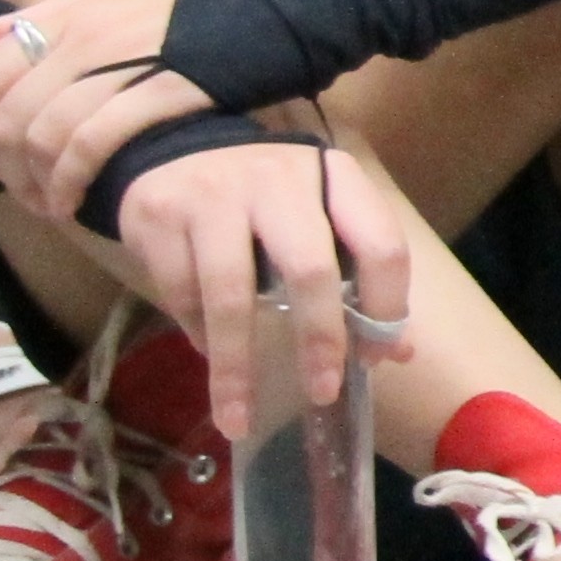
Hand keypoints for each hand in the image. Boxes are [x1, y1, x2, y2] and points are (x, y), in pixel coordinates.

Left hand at [0, 0, 212, 229]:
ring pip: (43, 132)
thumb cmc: (203, 10)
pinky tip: (76, 201)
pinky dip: (72, 178)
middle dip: (3, 166)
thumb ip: (53, 16)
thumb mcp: (118, 0)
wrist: (280, 5)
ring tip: (52, 206)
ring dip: (37, 181)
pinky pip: (91, 141)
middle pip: (7, 114)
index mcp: (69, 16)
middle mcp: (82, 37)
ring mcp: (119, 63)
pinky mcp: (158, 90)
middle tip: (18, 196)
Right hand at [113, 136, 423, 445]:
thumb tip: (400, 352)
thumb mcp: (320, 216)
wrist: (174, 143)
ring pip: (230, 295)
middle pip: (309, 269)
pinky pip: (182, 294)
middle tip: (321, 392)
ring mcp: (214, 195)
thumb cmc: (267, 196)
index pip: (381, 244)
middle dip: (318, 339)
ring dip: (237, 365)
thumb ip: (359, 274)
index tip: (375, 358)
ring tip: (239, 417)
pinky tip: (210, 358)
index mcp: (336, 178)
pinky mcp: (160, 216)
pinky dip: (197, 335)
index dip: (385, 307)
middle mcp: (280, 180)